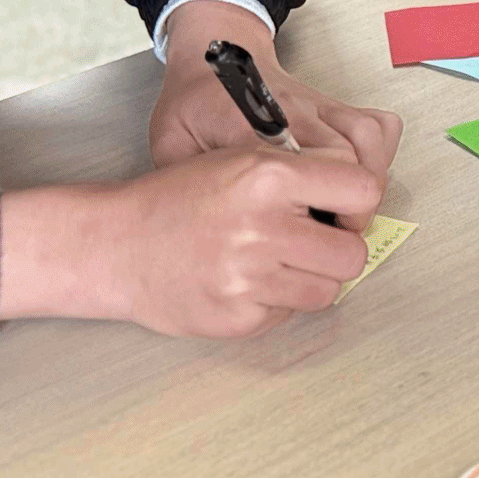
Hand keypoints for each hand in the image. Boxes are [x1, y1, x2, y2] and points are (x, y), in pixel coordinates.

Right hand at [0, 148, 382, 335]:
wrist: (115, 245)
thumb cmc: (179, 198)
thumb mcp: (241, 159)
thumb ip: (302, 173)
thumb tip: (361, 198)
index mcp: (268, 176)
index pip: (364, 189)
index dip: (358, 203)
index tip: (343, 209)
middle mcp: (262, 227)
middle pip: (353, 253)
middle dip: (337, 249)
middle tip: (311, 242)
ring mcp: (249, 278)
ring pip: (329, 290)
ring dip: (310, 279)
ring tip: (275, 262)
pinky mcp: (237, 318)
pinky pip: (289, 314)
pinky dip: (275, 302)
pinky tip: (244, 282)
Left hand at [149, 0, 401, 229]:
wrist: (216, 53)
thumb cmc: (194, 101)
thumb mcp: (172, 144)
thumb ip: (187, 183)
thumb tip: (205, 228)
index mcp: (250, 125)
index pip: (297, 167)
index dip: (316, 208)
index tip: (312, 235)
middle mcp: (293, 113)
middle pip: (348, 159)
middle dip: (352, 204)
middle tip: (335, 233)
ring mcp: (319, 107)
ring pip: (370, 141)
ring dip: (370, 180)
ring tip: (353, 210)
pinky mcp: (335, 105)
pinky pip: (379, 125)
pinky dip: (382, 152)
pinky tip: (365, 174)